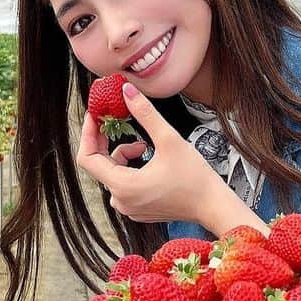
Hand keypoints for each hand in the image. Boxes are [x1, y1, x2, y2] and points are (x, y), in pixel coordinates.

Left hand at [76, 82, 265, 234]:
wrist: (213, 205)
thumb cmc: (195, 178)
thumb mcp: (169, 139)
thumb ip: (145, 113)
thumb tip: (127, 91)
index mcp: (124, 186)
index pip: (87, 158)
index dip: (88, 133)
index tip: (95, 116)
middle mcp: (121, 200)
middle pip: (100, 164)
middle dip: (107, 141)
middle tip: (117, 120)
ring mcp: (128, 207)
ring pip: (112, 173)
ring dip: (123, 154)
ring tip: (145, 145)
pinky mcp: (137, 209)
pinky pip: (122, 184)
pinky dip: (129, 168)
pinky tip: (148, 159)